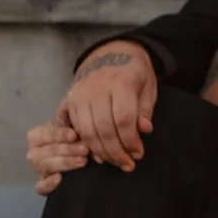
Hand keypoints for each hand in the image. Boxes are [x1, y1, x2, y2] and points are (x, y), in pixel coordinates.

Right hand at [25, 121, 89, 194]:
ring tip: (82, 161)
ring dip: (64, 163)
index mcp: (36, 136)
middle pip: (44, 152)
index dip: (57, 135)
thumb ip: (73, 126)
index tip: (74, 135)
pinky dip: (48, 184)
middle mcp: (34, 153)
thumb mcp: (73, 128)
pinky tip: (60, 178)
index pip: (42, 135)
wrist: (80, 154)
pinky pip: (40, 187)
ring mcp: (39, 170)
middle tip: (85, 149)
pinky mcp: (43, 186)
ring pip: (44, 166)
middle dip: (66, 150)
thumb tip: (81, 131)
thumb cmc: (74, 137)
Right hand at [58, 41, 157, 170]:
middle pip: (103, 129)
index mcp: (120, 82)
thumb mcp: (148, 86)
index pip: (123, 119)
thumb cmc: (134, 73)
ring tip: (114, 162)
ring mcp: (80, 93)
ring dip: (101, 152)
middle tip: (127, 164)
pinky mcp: (69, 99)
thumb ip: (145, 109)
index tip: (138, 154)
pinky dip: (85, 143)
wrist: (111, 52)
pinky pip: (75, 127)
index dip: (130, 141)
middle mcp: (96, 88)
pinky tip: (98, 154)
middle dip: (116, 152)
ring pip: (86, 131)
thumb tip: (145, 130)